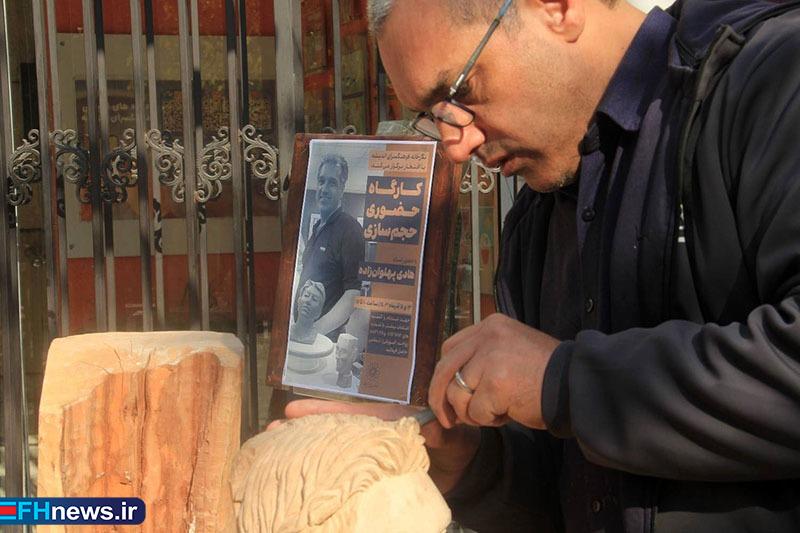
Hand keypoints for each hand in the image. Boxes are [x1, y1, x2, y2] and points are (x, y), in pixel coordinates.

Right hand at [275, 399, 480, 493]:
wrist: (463, 472)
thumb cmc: (453, 443)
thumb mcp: (446, 432)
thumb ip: (435, 429)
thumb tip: (427, 425)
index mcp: (383, 419)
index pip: (347, 413)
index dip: (319, 411)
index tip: (291, 411)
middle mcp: (369, 434)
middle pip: (329, 430)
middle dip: (300, 430)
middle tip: (269, 431)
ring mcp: (368, 455)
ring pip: (331, 450)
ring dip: (304, 451)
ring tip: (271, 452)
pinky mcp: (371, 476)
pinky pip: (343, 475)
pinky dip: (322, 477)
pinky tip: (299, 483)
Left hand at [429, 313, 558, 429]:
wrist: (577, 385)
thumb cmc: (546, 376)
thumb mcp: (511, 353)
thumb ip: (482, 360)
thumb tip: (448, 388)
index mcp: (492, 326)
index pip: (451, 348)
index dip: (444, 375)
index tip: (445, 394)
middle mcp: (488, 336)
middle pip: (445, 369)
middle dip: (440, 398)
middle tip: (447, 419)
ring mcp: (491, 358)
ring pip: (457, 393)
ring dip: (472, 412)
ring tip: (497, 411)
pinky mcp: (495, 383)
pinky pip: (476, 411)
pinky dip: (490, 419)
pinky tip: (510, 413)